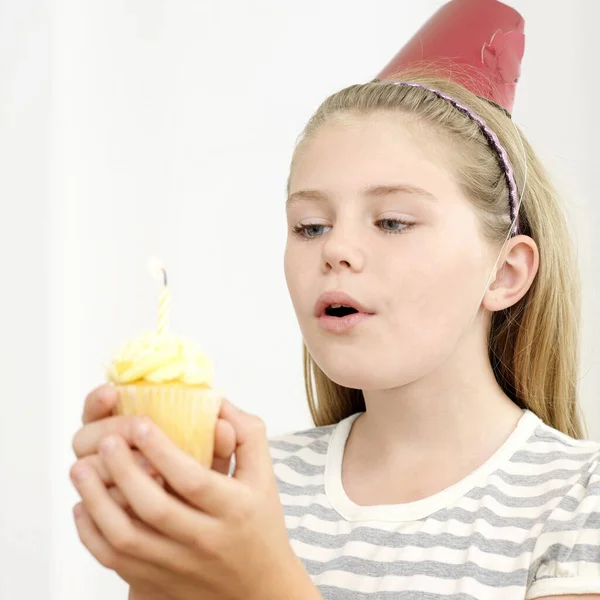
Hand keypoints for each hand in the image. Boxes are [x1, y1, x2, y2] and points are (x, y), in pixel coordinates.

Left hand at [70, 398, 318, 599]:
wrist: (259, 587)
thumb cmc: (259, 523)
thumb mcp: (264, 475)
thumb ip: (247, 434)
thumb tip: (216, 402)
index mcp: (233, 508)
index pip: (193, 479)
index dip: (163, 451)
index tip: (141, 425)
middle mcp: (204, 540)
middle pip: (154, 508)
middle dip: (124, 470)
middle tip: (107, 441)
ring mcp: (177, 565)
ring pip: (126, 537)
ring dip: (97, 500)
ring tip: (82, 468)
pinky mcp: (156, 583)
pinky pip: (114, 560)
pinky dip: (91, 534)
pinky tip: (84, 506)